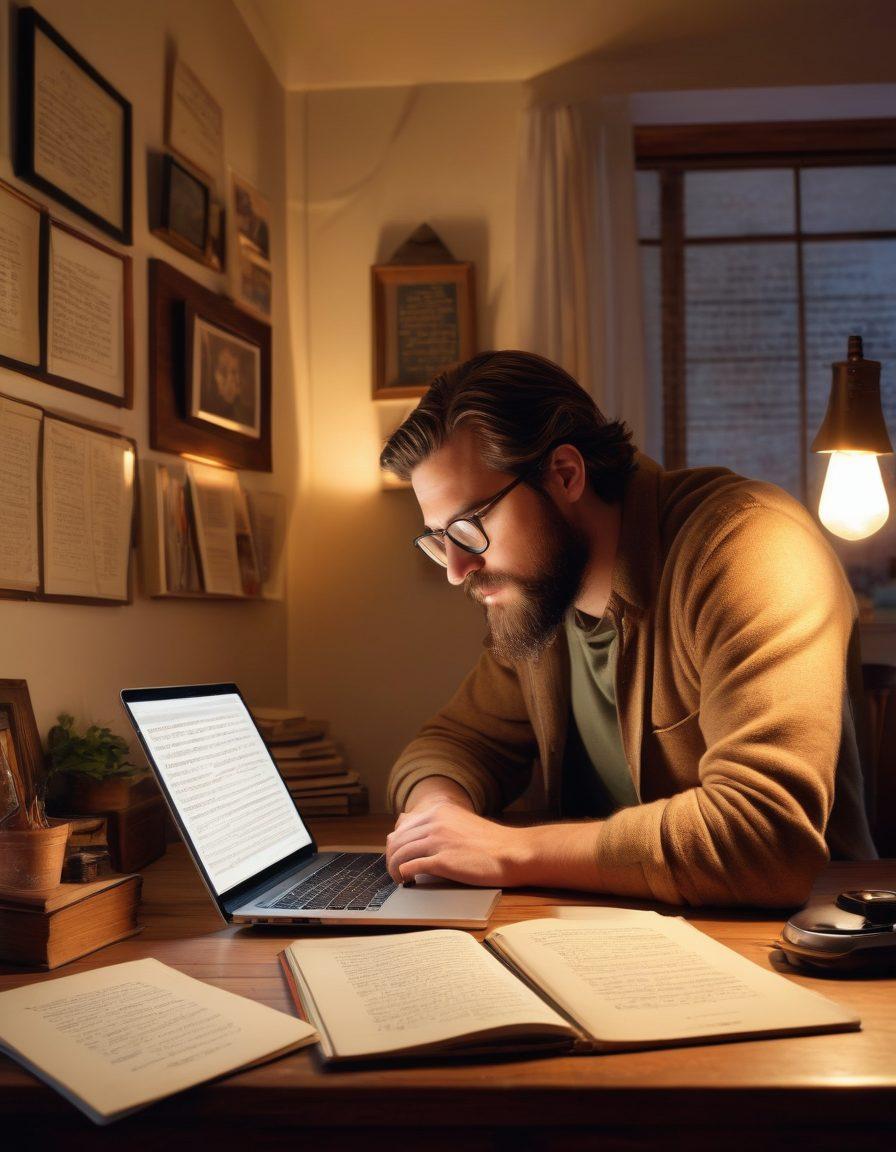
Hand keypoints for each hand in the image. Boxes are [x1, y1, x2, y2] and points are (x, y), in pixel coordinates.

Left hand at [385, 800, 531, 887]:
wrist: (512, 852)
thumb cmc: (489, 842)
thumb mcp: (459, 822)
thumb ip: (438, 823)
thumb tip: (413, 831)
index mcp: (439, 810)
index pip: (402, 826)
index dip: (395, 843)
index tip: (397, 854)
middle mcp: (435, 822)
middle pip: (397, 840)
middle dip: (391, 857)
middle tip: (395, 870)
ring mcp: (438, 840)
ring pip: (400, 854)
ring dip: (394, 869)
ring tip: (399, 878)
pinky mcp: (442, 861)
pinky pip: (410, 867)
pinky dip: (403, 875)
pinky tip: (407, 881)